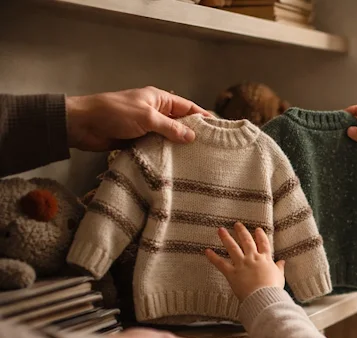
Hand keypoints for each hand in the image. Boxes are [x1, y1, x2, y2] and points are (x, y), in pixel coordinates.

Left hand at [66, 86, 208, 151]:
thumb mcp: (146, 117)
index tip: (219, 130)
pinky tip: (177, 165)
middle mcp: (155, 112)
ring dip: (179, 147)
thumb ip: (170, 128)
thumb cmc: (114, 113)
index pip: (188, 108)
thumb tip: (192, 137)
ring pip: (169, 138)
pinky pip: (157, 147)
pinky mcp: (139, 141)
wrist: (82, 125)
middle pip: (180, 124)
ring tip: (198, 160)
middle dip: (193, 135)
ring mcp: (147, 127)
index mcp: (159, 99)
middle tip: (212, 149)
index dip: (203, 118)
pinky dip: (165, 154)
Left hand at [206, 223, 285, 300]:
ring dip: (226, 238)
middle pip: (246, 241)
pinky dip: (213, 257)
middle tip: (237, 224)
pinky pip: (220, 263)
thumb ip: (279, 268)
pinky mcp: (232, 273)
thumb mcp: (279, 277)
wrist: (264, 297)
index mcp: (265, 259)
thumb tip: (282, 262)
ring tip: (220, 230)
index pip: (263, 244)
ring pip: (232, 248)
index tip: (257, 229)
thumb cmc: (273, 289)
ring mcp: (241, 264)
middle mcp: (252, 258)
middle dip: (241, 232)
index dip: (260, 236)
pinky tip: (207, 251)